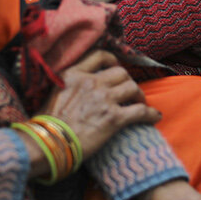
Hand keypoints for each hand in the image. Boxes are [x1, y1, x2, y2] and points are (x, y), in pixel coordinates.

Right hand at [42, 50, 161, 160]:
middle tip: (128, 93)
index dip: (113, 61)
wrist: (46, 143)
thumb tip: (75, 91)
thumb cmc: (46, 124)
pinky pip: (141, 111)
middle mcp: (91, 82)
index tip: (116, 68)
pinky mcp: (114, 118)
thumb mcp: (52, 93)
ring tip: (139, 104)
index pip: (100, 56)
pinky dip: (150, 114)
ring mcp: (104, 99)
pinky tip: (154, 117)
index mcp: (74, 74)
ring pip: (133, 88)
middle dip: (127, 82)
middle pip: (121, 73)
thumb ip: (68, 85)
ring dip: (138, 96)